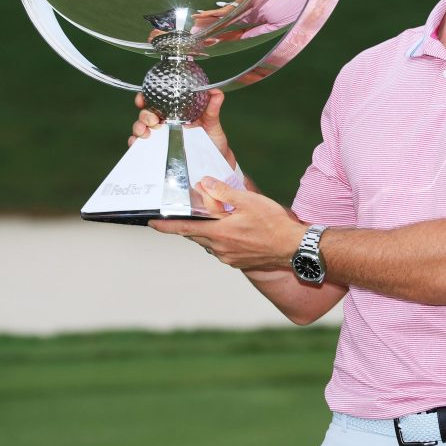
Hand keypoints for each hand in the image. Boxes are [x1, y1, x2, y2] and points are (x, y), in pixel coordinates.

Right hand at [128, 88, 233, 164]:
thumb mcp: (213, 124)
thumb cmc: (213, 142)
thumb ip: (213, 108)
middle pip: (146, 115)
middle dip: (144, 115)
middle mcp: (165, 124)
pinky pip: (141, 147)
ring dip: (138, 128)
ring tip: (145, 133)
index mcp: (175, 113)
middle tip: (153, 121)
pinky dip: (135, 143)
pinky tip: (138, 143)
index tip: (143, 98)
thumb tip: (216, 92)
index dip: (147, 97)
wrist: (215, 162)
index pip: (157, 102)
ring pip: (141, 129)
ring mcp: (160, 138)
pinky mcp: (157, 152)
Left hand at [150, 177, 305, 269]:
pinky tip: (230, 230)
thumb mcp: (249, 201)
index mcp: (219, 233)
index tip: (150, 223)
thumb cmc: (274, 224)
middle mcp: (220, 248)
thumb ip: (224, 192)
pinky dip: (219, 238)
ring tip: (211, 218)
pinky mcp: (238, 262)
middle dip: (186, 225)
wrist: (294, 249)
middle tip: (178, 215)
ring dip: (206, 231)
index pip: (185, 229)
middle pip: (195, 235)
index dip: (166, 225)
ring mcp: (228, 257)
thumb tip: (204, 183)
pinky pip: (221, 249)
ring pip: (208, 242)